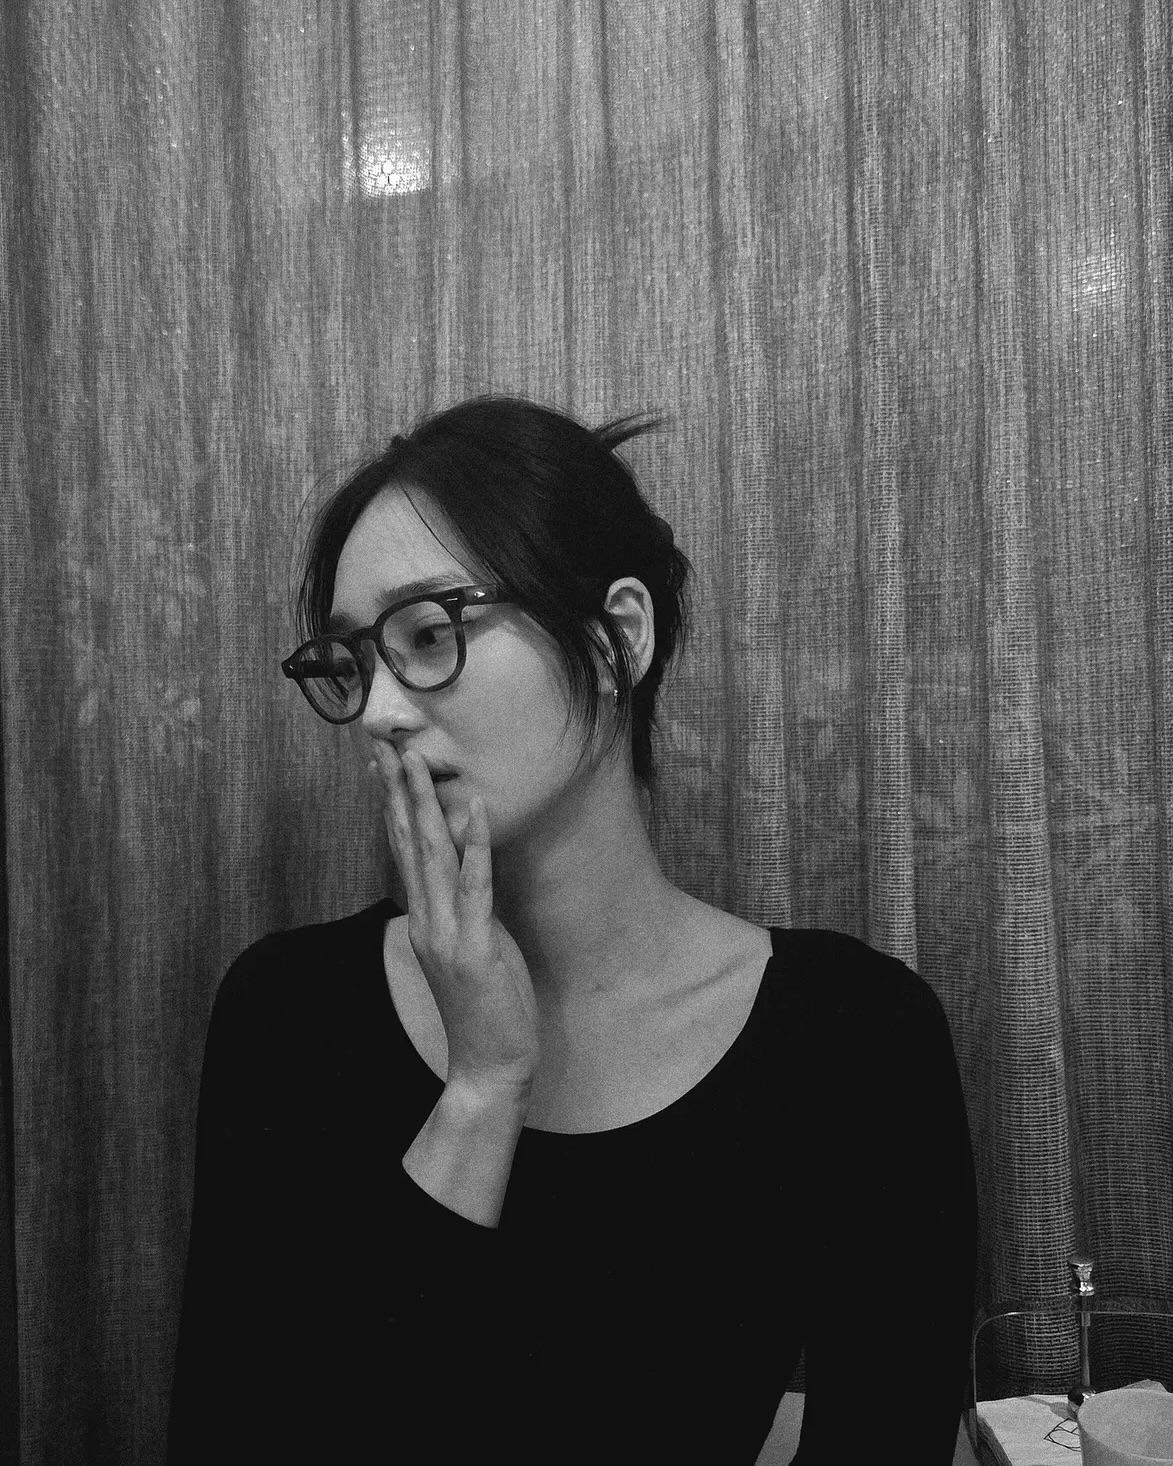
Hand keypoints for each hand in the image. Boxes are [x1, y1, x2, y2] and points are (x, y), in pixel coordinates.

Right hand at [371, 744, 538, 1095]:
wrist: (488, 1066)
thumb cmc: (486, 1006)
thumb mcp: (473, 946)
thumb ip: (466, 907)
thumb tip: (470, 866)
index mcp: (423, 918)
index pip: (401, 850)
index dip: (391, 804)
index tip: (382, 764)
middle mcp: (425, 919)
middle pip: (405, 842)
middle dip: (396, 790)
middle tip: (385, 744)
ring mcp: (446, 933)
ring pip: (431, 856)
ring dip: (424, 805)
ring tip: (417, 761)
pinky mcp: (474, 947)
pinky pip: (476, 886)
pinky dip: (475, 844)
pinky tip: (475, 808)